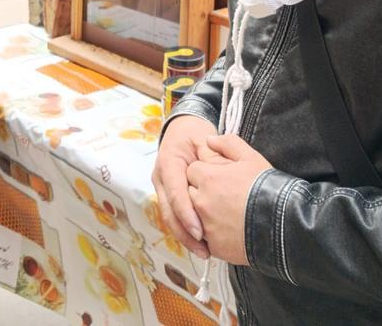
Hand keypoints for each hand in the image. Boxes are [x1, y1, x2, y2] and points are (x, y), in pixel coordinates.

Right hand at [152, 115, 217, 258]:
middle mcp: (161, 178)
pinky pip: (175, 217)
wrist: (182, 129)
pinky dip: (186, 232)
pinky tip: (201, 244)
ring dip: (185, 238)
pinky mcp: (168, 196)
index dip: (186, 213)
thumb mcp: (205, 138)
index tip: (200, 231)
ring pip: (170, 218)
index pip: (175, 192)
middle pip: (169, 211)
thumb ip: (213, 155)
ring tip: (204, 252)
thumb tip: (221, 175)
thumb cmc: (196, 134)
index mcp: (168, 162)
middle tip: (204, 250)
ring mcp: (162, 188)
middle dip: (185, 234)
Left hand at [186, 134, 272, 265]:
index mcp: (208, 178)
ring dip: (204, 214)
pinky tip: (230, 230)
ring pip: (194, 217)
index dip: (205, 173)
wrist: (284, 223)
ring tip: (227, 214)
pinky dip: (213, 235)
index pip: (192, 171)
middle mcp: (202, 202)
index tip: (219, 178)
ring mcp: (206, 226)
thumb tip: (208, 139)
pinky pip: (205, 238)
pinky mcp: (214, 246)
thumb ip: (227, 144)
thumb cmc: (267, 187)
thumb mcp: (250, 157)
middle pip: (190, 193)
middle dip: (201, 193)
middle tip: (224, 196)